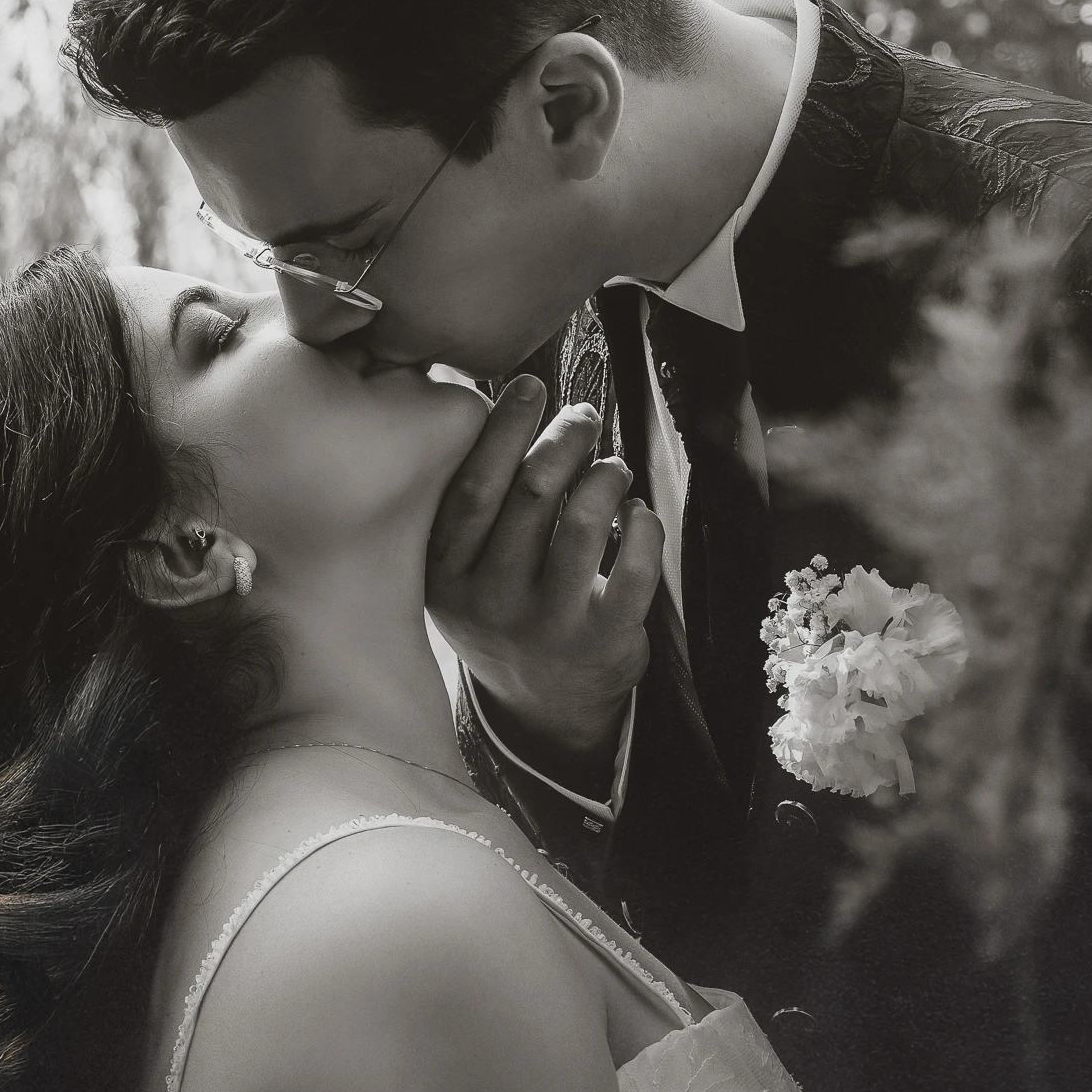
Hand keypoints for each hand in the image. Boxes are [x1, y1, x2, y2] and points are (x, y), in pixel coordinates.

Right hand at [427, 377, 663, 787]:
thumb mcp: (466, 569)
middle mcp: (491, 602)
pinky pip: (636, 569)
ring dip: (605, 476)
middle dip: (565, 439)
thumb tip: (509, 405)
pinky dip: (645, 525)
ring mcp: (547, 625)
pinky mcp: (602, 640)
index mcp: (447, 575)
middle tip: (584, 416)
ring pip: (585, 524)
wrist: (541, 705)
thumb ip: (476, 505)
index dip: (504, 430)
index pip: (474, 488)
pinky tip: (639, 512)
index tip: (531, 385)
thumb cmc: (505, 607)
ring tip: (612, 468)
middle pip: (532, 496)